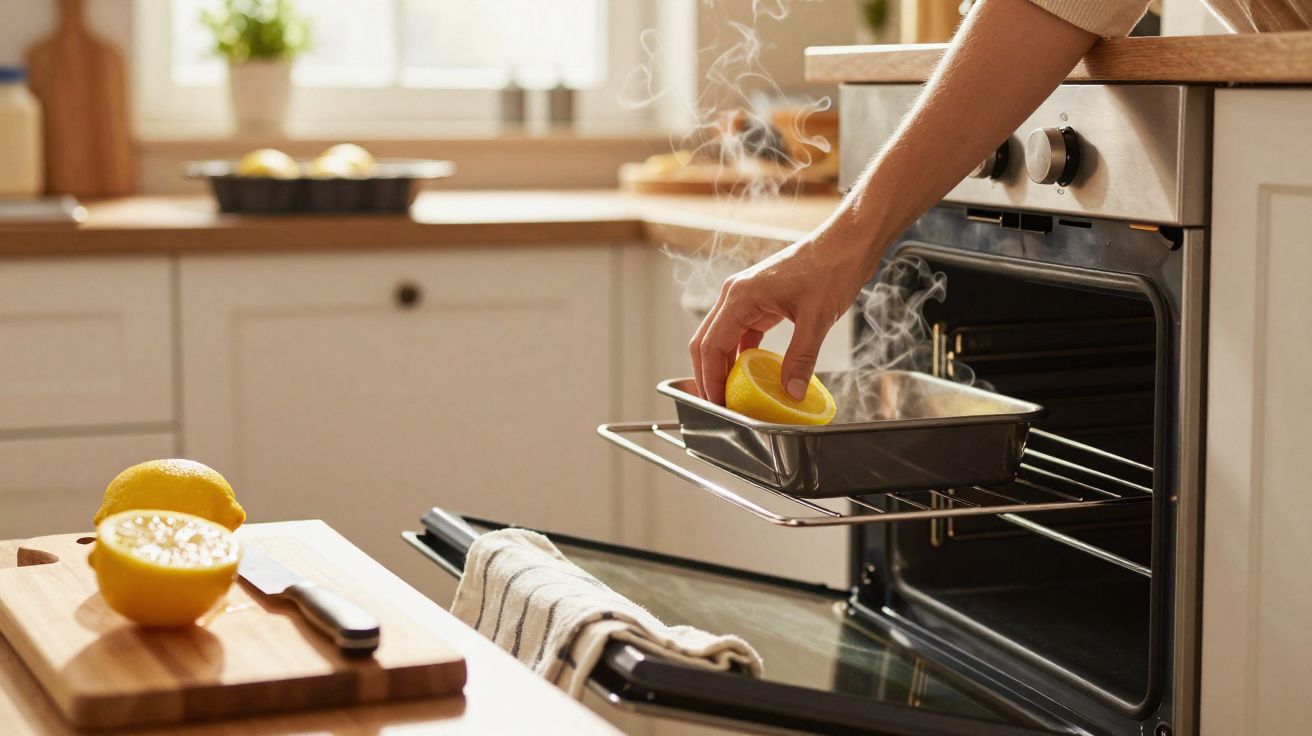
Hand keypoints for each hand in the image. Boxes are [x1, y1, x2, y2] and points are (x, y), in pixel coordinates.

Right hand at [689, 228, 874, 404]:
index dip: (710, 379)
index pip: (710, 346)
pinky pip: (739, 332)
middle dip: (708, 376)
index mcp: (740, 297)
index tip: (719, 405)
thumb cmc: (831, 269)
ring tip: (732, 394)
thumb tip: (792, 392)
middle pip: (706, 342)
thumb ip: (801, 358)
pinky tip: (751, 374)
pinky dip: (740, 354)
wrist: (845, 243)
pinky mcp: (758, 300)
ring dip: (722, 366)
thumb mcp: (816, 319)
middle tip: (720, 406)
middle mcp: (735, 294)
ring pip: (719, 337)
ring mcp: (745, 296)